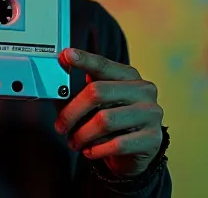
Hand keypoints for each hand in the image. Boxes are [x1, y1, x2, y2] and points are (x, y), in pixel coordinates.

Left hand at [55, 48, 163, 177]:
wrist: (136, 152)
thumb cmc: (113, 123)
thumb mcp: (96, 104)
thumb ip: (78, 94)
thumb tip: (55, 89)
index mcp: (129, 76)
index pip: (103, 65)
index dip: (84, 60)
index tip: (66, 55)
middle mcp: (143, 90)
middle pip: (97, 92)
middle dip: (72, 111)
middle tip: (60, 125)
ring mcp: (151, 114)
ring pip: (104, 120)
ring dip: (82, 134)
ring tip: (75, 141)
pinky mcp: (152, 138)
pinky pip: (116, 144)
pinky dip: (97, 150)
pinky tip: (91, 151)